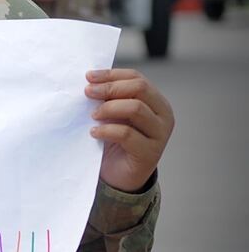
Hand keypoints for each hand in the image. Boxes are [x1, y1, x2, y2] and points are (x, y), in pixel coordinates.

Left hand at [86, 69, 173, 192]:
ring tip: (93, 116)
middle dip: (110, 88)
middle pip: (139, 88)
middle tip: (88, 92)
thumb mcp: (112, 116)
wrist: (119, 176)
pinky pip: (127, 134)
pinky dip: (107, 130)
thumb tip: (89, 82)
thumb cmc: (114, 142)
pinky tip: (94, 133)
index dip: (112, 75)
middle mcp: (163, 115)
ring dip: (109, 108)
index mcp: (156, 101)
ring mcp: (160, 134)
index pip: (136, 78)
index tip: (89, 77)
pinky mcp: (150, 153)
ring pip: (136, 108)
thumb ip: (108, 99)